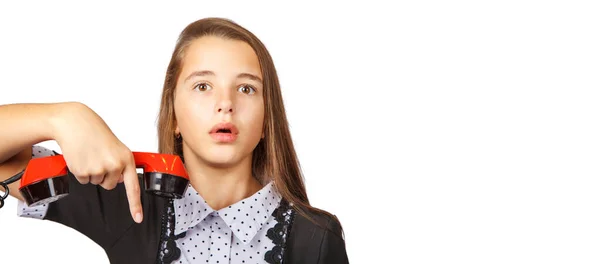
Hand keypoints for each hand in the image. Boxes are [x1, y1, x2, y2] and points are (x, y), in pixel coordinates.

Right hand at [51, 102, 142, 222]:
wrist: (75, 122)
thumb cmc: (95, 132)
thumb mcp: (116, 147)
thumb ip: (121, 164)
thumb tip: (118, 181)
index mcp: (127, 159)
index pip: (133, 187)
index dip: (135, 205)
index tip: (138, 218)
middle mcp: (115, 165)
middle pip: (110, 185)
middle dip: (104, 175)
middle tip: (98, 157)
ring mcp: (99, 169)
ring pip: (95, 182)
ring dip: (91, 171)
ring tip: (90, 154)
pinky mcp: (83, 171)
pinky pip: (83, 180)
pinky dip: (80, 171)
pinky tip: (81, 156)